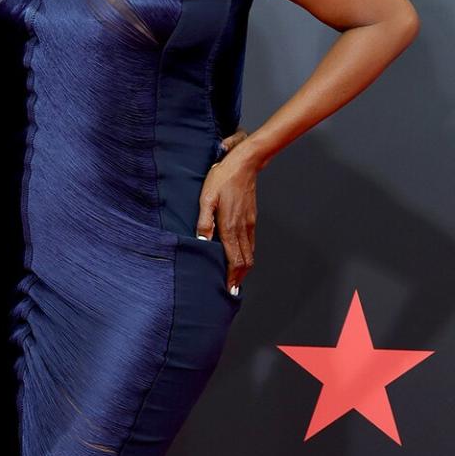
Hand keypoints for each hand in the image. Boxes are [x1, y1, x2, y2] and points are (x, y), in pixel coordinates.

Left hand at [196, 131, 257, 292]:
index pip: (234, 259)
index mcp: (230, 226)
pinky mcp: (252, 219)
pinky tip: (241, 259)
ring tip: (236, 280)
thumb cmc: (222, 178)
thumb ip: (204, 221)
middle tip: (232, 291)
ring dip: (244, 269)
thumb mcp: (206, 198)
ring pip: (249, 253)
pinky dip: (247, 256)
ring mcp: (249, 224)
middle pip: (245, 261)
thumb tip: (202, 242)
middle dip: (239, 278)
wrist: (245, 163)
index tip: (230, 290)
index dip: (232, 277)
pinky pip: (251, 243)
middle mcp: (242, 228)